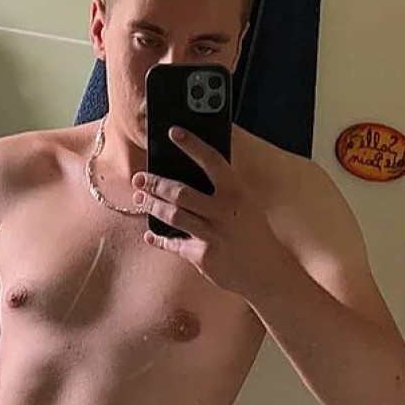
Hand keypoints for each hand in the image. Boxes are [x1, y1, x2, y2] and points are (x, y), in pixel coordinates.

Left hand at [134, 129, 278, 301]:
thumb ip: (223, 190)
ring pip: (172, 216)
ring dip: (151, 205)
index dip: (192, 144)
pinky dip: (159, 238)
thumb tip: (188, 173)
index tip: (173, 132)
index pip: (211, 161)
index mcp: (237, 192)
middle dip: (155, 183)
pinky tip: (150, 233)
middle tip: (139, 177)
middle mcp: (224, 211)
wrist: (266, 272)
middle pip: (180, 192)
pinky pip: (173, 244)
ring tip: (139, 198)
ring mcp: (212, 235)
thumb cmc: (253, 233)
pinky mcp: (203, 257)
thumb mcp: (246, 204)